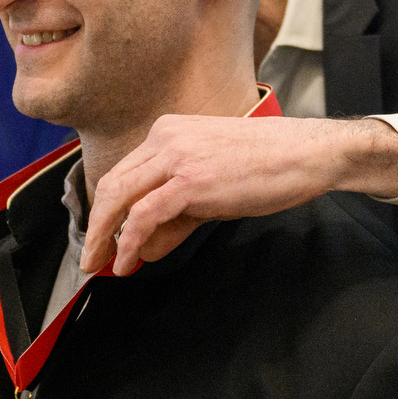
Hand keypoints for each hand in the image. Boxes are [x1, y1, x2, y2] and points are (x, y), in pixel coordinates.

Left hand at [81, 115, 397, 275]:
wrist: (307, 153)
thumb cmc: (268, 168)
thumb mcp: (213, 189)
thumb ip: (176, 216)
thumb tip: (145, 246)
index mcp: (168, 132)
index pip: (123, 174)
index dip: (106, 211)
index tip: (101, 239)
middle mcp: (164, 138)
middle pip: (111, 185)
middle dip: (96, 226)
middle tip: (90, 259)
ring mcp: (175, 157)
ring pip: (119, 198)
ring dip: (104, 237)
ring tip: (101, 266)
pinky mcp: (189, 180)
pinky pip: (144, 214)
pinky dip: (129, 241)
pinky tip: (127, 261)